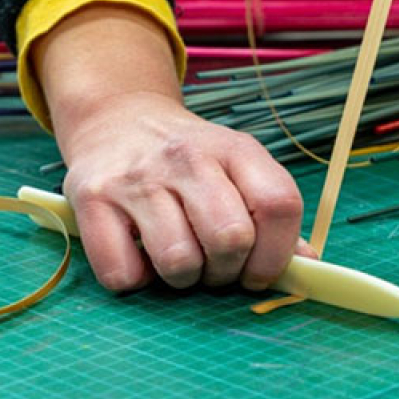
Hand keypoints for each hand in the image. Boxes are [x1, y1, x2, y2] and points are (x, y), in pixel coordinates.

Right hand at [62, 93, 307, 291]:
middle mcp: (188, 158)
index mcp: (236, 150)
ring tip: (178, 256)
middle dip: (227, 271)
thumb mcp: (238, 169)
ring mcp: (137, 178)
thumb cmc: (190, 161)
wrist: (119, 119)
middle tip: (215, 266)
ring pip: (179, 263)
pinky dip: (135, 279)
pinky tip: (138, 253)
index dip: (277, 254)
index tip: (258, 272)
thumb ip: (272, 215)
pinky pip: (123, 274)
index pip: (279, 205)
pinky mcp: (91, 200)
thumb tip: (306, 266)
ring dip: (182, 278)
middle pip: (230, 239)